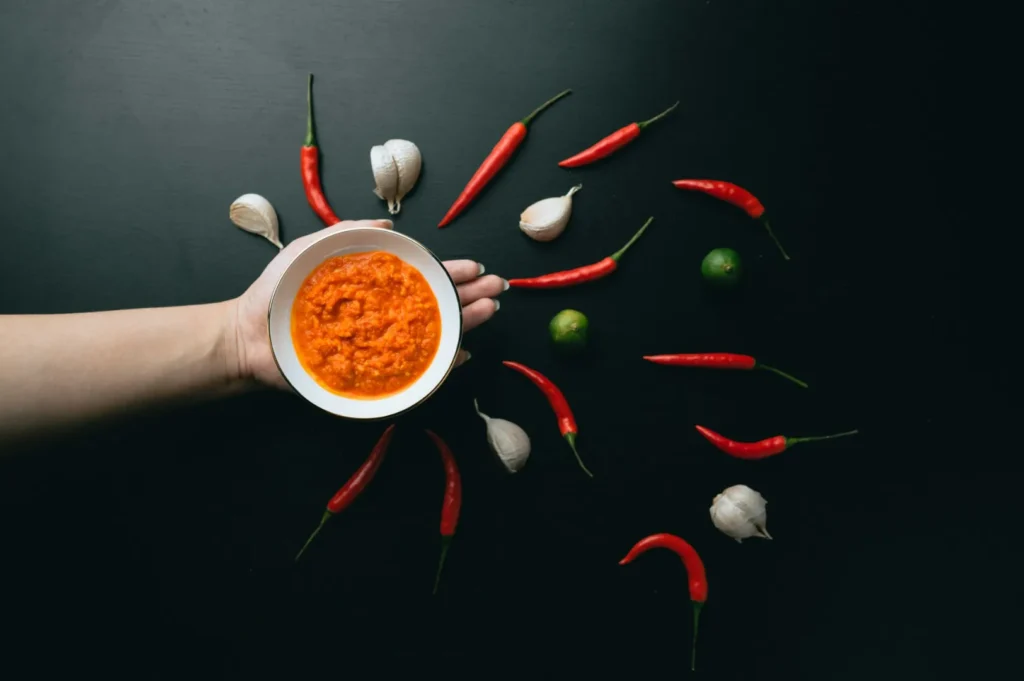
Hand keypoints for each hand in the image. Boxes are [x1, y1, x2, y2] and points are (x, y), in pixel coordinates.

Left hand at [230, 219, 505, 389]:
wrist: (249, 334)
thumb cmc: (276, 292)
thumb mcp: (311, 248)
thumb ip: (349, 231)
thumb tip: (392, 223)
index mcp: (374, 287)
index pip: (422, 278)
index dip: (451, 272)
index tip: (475, 267)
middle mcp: (383, 316)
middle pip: (436, 305)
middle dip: (471, 295)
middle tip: (497, 288)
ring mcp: (380, 345)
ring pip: (433, 334)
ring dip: (466, 323)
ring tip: (490, 309)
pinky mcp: (371, 374)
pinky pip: (413, 371)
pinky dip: (440, 364)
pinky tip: (462, 352)